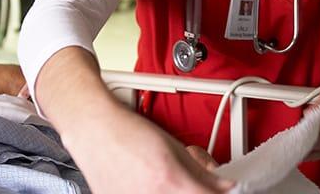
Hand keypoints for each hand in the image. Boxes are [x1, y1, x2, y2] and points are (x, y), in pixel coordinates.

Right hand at [62, 103, 232, 192]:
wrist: (95, 131)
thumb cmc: (131, 132)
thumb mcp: (176, 148)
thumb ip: (203, 172)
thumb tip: (223, 186)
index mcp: (170, 181)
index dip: (220, 192)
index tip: (223, 188)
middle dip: (199, 191)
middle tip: (200, 183)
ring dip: (180, 192)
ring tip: (172, 180)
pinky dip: (158, 193)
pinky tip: (154, 184)